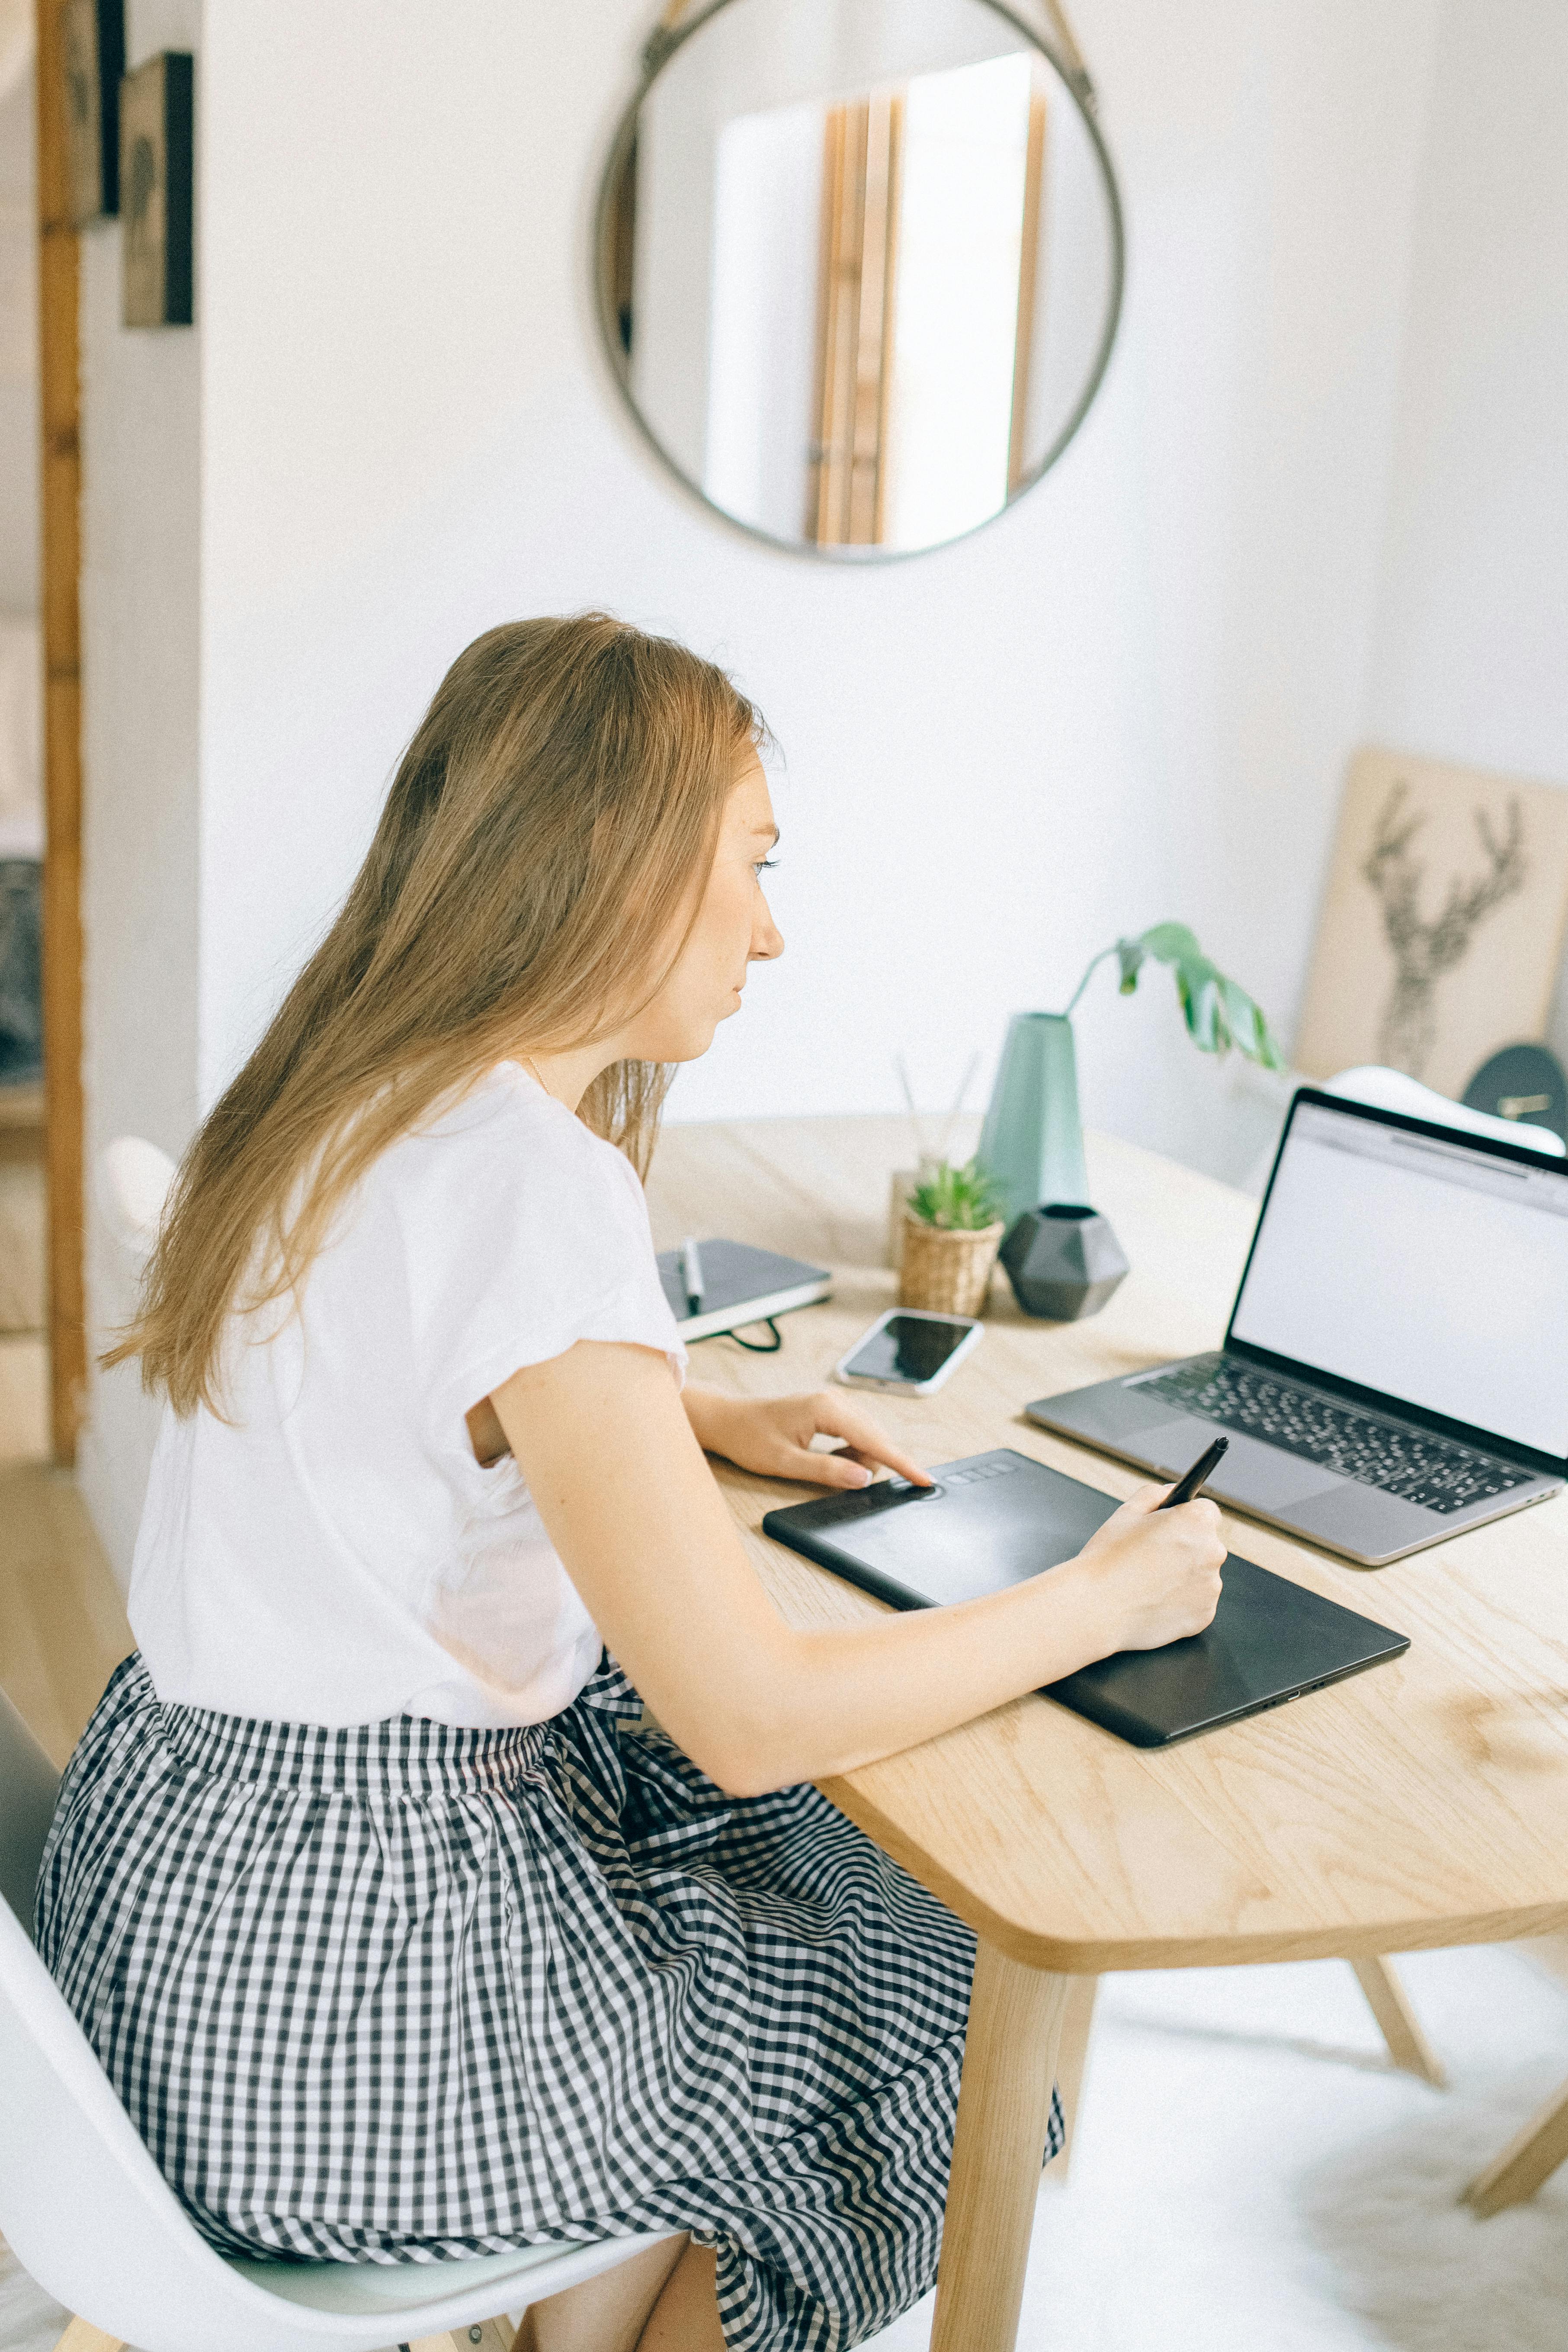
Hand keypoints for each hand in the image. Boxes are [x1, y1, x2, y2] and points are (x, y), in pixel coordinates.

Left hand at [683, 1383, 931, 1490]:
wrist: (728, 1419)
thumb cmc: (749, 1438)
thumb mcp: (785, 1462)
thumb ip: (826, 1471)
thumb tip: (863, 1478)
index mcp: (826, 1409)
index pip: (875, 1440)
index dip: (902, 1463)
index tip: (924, 1480)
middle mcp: (835, 1400)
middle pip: (876, 1438)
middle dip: (874, 1464)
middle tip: (849, 1482)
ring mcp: (833, 1403)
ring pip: (868, 1437)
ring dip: (859, 1459)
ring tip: (827, 1468)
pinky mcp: (830, 1409)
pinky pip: (856, 1434)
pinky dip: (851, 1452)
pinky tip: (831, 1460)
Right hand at [1060, 1480, 1225, 1653]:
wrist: (1096, 1610)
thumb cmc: (1107, 1561)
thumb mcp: (1125, 1513)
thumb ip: (1154, 1494)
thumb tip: (1170, 1493)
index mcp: (1196, 1522)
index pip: (1206, 1511)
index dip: (1185, 1518)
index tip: (1170, 1529)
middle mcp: (1212, 1553)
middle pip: (1205, 1545)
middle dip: (1185, 1548)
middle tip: (1152, 1558)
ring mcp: (1211, 1587)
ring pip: (1201, 1576)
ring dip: (1184, 1577)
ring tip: (1149, 1583)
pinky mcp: (1204, 1615)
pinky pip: (1197, 1603)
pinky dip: (1181, 1603)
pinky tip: (1154, 1602)